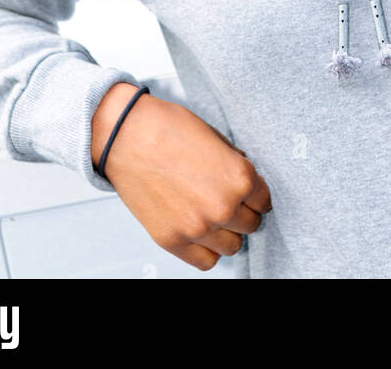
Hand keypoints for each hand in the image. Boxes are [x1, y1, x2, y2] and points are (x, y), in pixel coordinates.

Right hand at [91, 82, 271, 271]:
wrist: (126, 136)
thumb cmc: (167, 128)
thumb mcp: (215, 136)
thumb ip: (234, 163)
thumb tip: (245, 182)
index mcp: (238, 177)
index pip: (265, 200)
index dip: (257, 194)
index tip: (250, 194)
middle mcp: (222, 206)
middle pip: (252, 224)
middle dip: (244, 212)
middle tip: (231, 201)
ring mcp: (197, 227)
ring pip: (233, 246)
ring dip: (227, 232)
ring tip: (214, 216)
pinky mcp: (173, 241)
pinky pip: (206, 262)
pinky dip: (207, 250)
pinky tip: (201, 233)